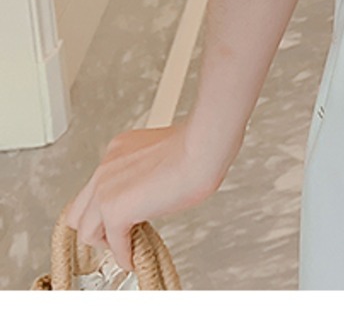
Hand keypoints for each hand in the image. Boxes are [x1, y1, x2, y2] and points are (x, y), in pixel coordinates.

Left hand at [63, 120, 239, 271]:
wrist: (203, 149)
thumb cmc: (197, 148)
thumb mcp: (161, 155)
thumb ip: (146, 172)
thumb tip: (152, 192)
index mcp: (118, 150)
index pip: (97, 186)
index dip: (107, 205)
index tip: (124, 213)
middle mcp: (106, 168)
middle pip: (80, 209)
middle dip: (96, 225)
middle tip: (115, 234)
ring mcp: (105, 189)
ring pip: (86, 229)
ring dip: (106, 242)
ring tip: (124, 246)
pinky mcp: (115, 210)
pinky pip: (113, 243)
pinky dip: (123, 255)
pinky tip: (133, 258)